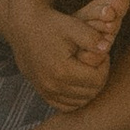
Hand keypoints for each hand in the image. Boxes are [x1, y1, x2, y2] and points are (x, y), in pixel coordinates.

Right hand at [9, 0, 127, 109]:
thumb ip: (92, 37)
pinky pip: (66, 105)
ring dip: (89, 88)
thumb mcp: (72, 25)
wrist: (24, 27)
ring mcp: (46, 91)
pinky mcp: (42, 92)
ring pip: (80, 101)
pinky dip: (76, 98)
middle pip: (91, 92)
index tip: (100, 53)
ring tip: (87, 69)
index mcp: (62, 70)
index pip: (97, 79)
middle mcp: (53, 85)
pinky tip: (77, 81)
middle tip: (96, 61)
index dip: (104, 66)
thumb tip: (106, 48)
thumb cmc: (51, 24)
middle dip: (98, 77)